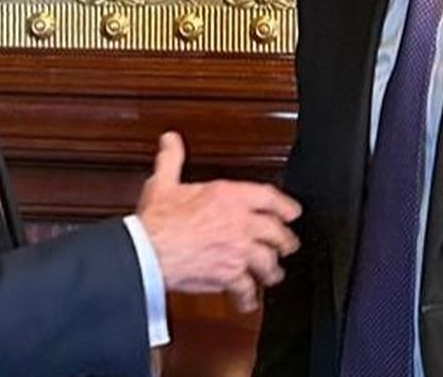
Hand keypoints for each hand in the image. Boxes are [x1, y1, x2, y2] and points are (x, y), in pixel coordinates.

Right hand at [137, 132, 300, 312]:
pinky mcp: (229, 276)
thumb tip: (170, 141)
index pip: (270, 198)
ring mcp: (238, 251)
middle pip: (277, 233)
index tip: (292, 212)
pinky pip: (247, 289)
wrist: (149, 251)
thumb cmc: (157, 219)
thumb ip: (172, 159)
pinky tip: (248, 300)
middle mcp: (240, 223)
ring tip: (274, 274)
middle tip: (288, 245)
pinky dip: (248, 297)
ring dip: (272, 270)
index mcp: (229, 197)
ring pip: (268, 262)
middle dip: (286, 241)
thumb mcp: (164, 182)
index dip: (286, 206)